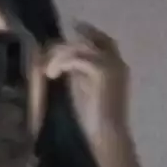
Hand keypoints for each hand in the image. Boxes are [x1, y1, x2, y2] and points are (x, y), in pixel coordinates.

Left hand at [45, 23, 129, 159]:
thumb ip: (82, 75)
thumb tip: (66, 63)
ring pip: (80, 47)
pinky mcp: (101, 71)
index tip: (70, 31)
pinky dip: (60, 63)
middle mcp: (117, 62)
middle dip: (67, 44)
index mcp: (118, 67)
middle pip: (90, 39)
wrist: (108, 135)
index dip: (87, 32)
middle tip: (49, 54)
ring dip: (60, 56)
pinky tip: (52, 74)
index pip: (103, 41)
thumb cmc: (97, 122)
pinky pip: (75, 58)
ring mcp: (111, 65)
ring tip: (49, 72)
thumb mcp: (88, 91)